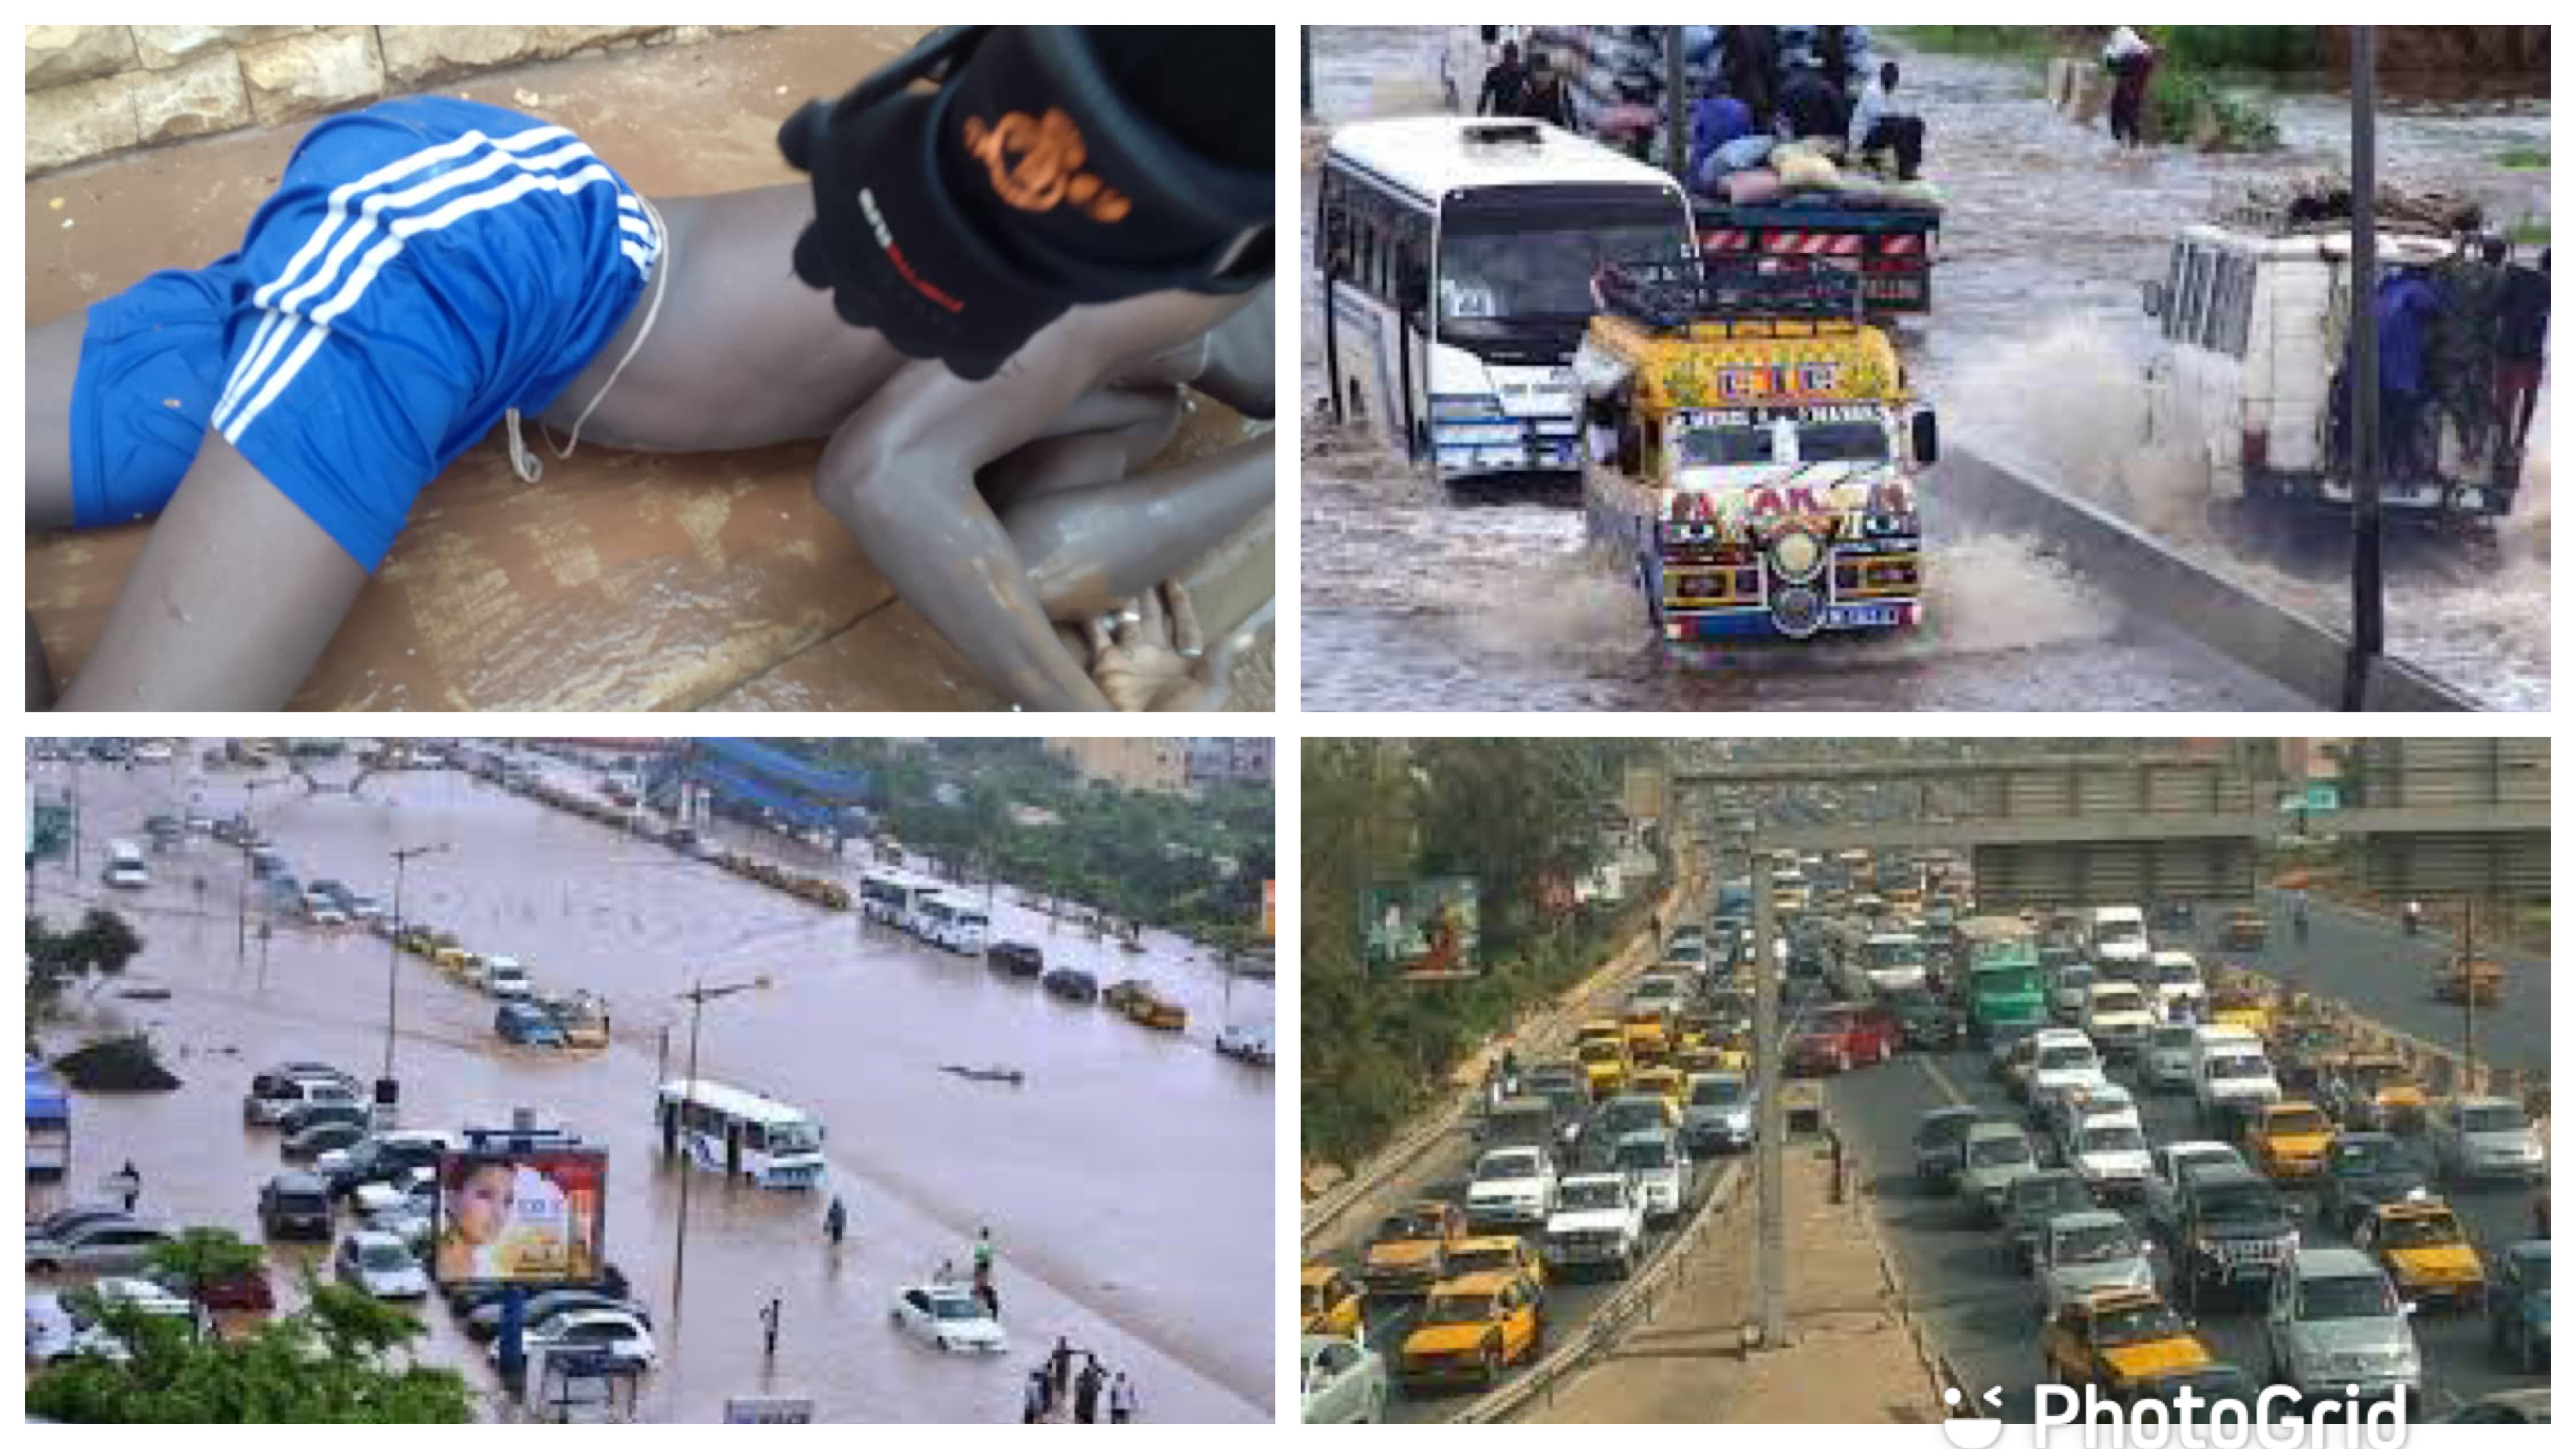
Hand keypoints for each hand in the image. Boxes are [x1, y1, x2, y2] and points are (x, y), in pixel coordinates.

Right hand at [1077, 581, 1253, 711]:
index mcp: (1183, 661)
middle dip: (1149, 593)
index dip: (1180, 603)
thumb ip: (1223, 658)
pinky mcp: (1105, 665)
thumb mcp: (1210, 688)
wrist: (1141, 741)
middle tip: (1145, 564)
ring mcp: (1129, 659)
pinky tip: (1091, 596)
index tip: (1175, 579)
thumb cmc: (1181, 717)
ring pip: (1125, 620)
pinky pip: (1096, 635)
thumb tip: (1249, 634)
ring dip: (1124, 599)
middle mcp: (1155, 656)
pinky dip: (1092, 617)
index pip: (1184, 625)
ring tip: (1122, 573)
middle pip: (1153, 616)